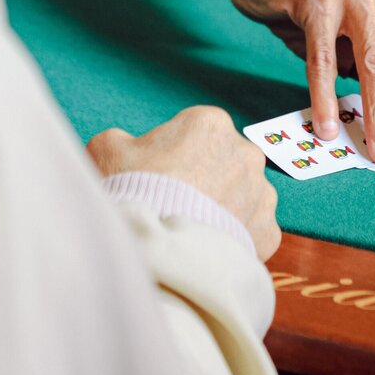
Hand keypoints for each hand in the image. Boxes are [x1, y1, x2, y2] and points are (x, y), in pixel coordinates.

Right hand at [88, 105, 280, 262]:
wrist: (157, 250)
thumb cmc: (132, 193)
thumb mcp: (107, 150)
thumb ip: (120, 139)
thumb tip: (123, 144)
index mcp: (211, 124)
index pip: (195, 131)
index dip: (174, 152)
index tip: (160, 172)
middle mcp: (246, 153)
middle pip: (223, 161)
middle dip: (205, 177)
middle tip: (175, 201)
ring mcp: (261, 193)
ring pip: (242, 195)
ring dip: (223, 206)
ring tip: (192, 227)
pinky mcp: (268, 230)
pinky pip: (252, 229)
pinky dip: (235, 237)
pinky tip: (208, 246)